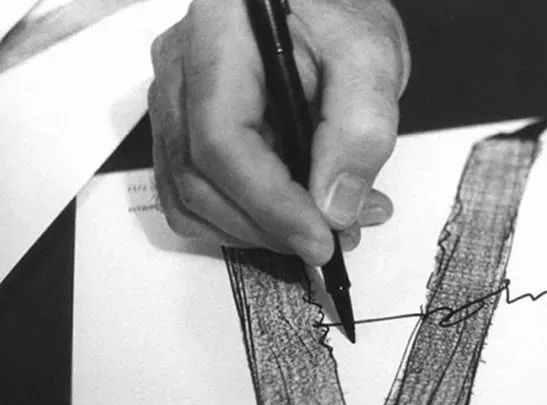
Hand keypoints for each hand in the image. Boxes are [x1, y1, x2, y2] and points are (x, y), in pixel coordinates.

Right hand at [148, 0, 408, 264]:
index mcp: (217, 34)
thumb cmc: (342, 16)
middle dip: (270, 226)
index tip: (321, 238)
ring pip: (191, 196)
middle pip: (198, 176)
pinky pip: (196, 193)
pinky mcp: (186, 128)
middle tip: (338, 239)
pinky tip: (302, 214)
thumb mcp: (371, 58)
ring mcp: (175, 99)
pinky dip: (246, 221)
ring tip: (334, 225)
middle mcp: (179, 67)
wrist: (326, 5)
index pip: (221, 138)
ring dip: (260, 232)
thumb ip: (360, 127)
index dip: (269, 203)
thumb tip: (335, 206)